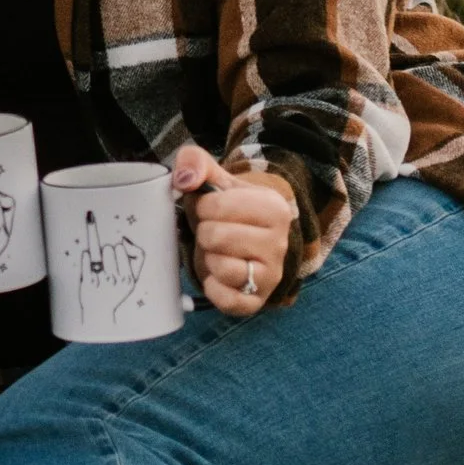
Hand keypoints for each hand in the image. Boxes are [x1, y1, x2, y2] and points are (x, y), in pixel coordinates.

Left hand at [169, 144, 296, 318]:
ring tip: (217, 251)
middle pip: (215, 236)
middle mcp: (280, 243)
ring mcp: (271, 275)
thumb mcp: (215, 178)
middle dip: (204, 232)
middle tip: (212, 231)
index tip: (210, 208)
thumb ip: (195, 162)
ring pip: (221, 268)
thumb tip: (184, 179)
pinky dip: (213, 287)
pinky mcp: (256, 302)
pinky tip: (217, 275)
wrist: (245, 238)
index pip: (217, 205)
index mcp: (274, 208)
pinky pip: (225, 300)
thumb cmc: (228, 208)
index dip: (201, 206)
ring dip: (208, 258)